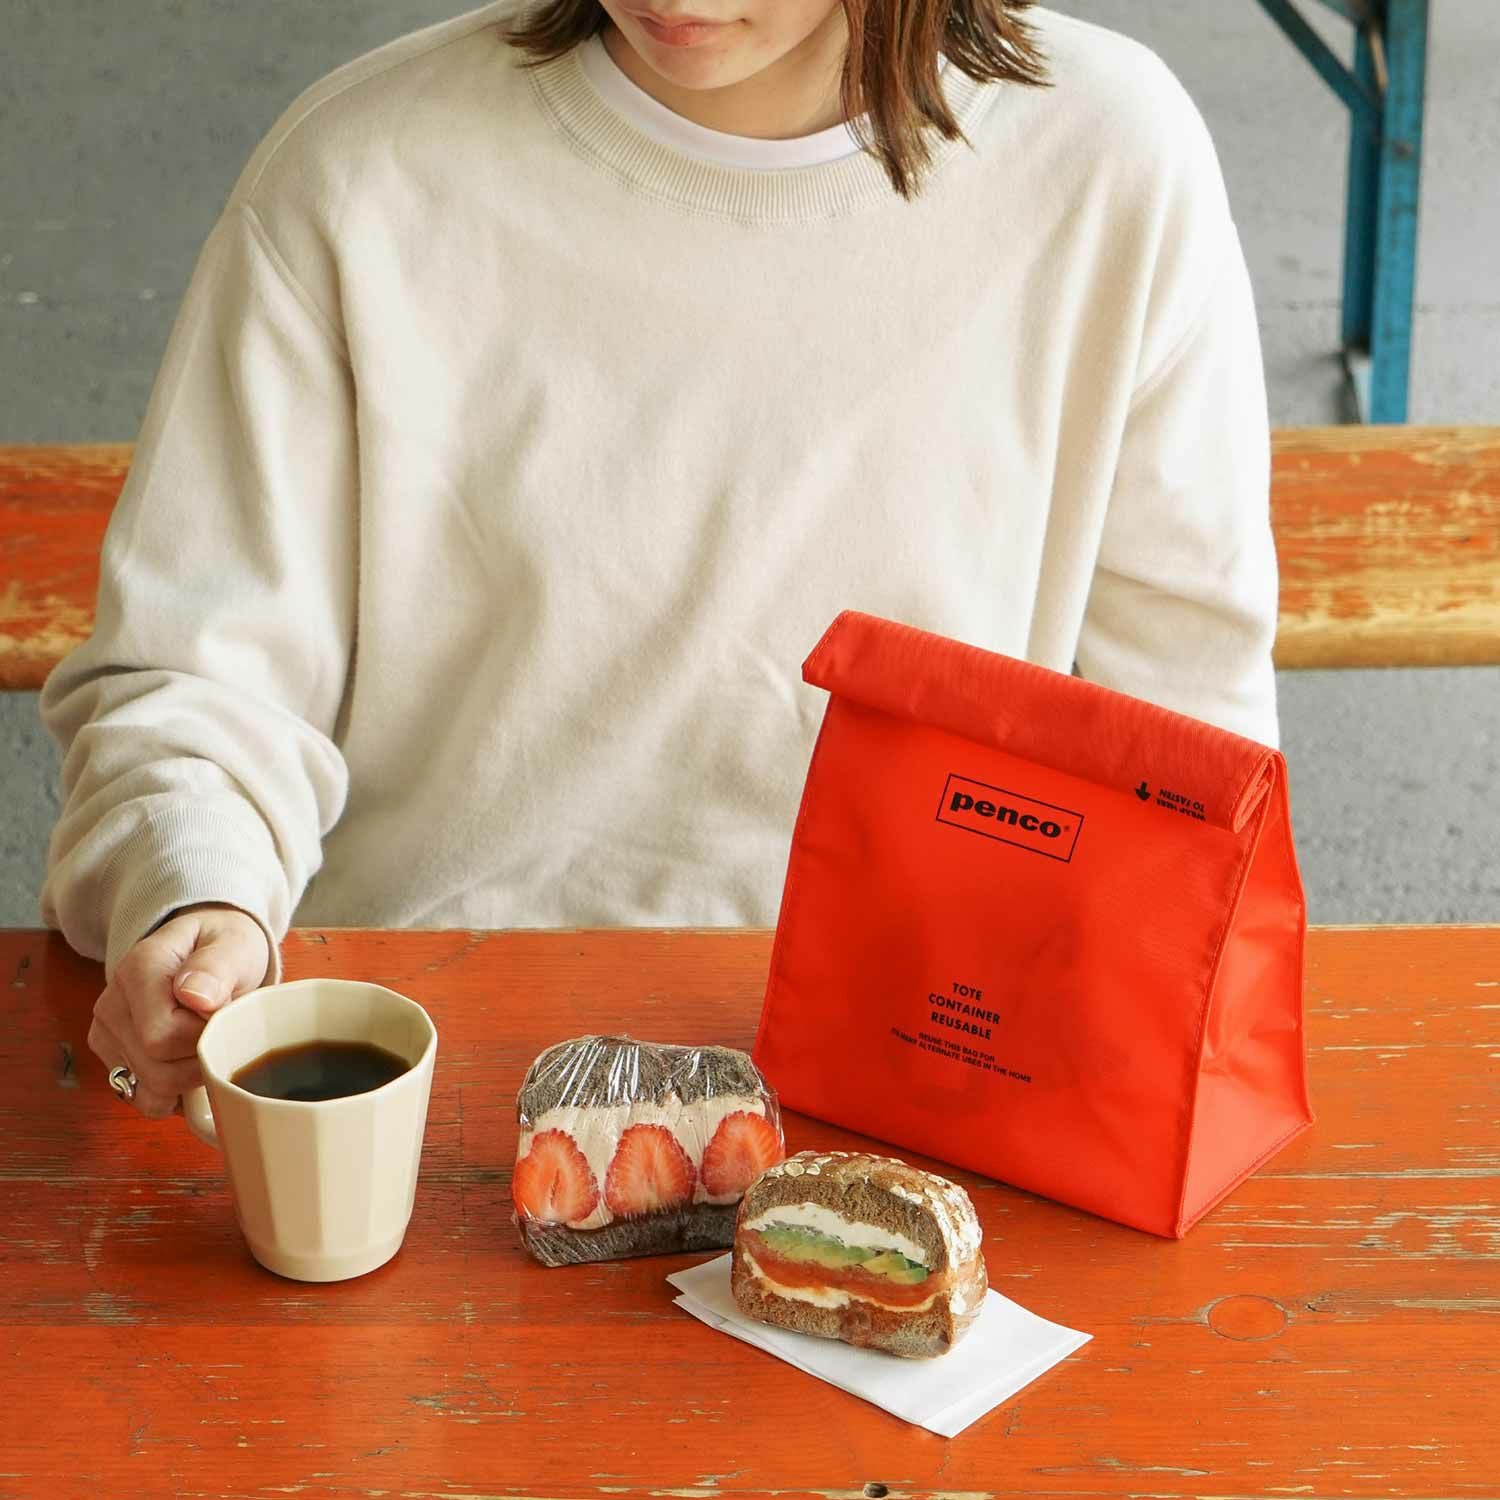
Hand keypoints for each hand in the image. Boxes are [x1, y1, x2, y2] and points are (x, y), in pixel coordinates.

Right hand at [88, 903, 270, 1118]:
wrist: (209, 948)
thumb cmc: (224, 948)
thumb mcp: (234, 945)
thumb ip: (217, 967)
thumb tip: (194, 995)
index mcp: (138, 969)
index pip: (162, 1035)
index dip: (204, 1038)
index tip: (226, 1016)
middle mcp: (112, 1003)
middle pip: (156, 1069)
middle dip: (201, 1061)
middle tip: (222, 1031)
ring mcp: (107, 1034)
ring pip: (149, 1091)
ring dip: (190, 1080)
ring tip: (207, 1044)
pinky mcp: (112, 1057)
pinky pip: (143, 1098)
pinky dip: (175, 1094)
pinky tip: (191, 1066)